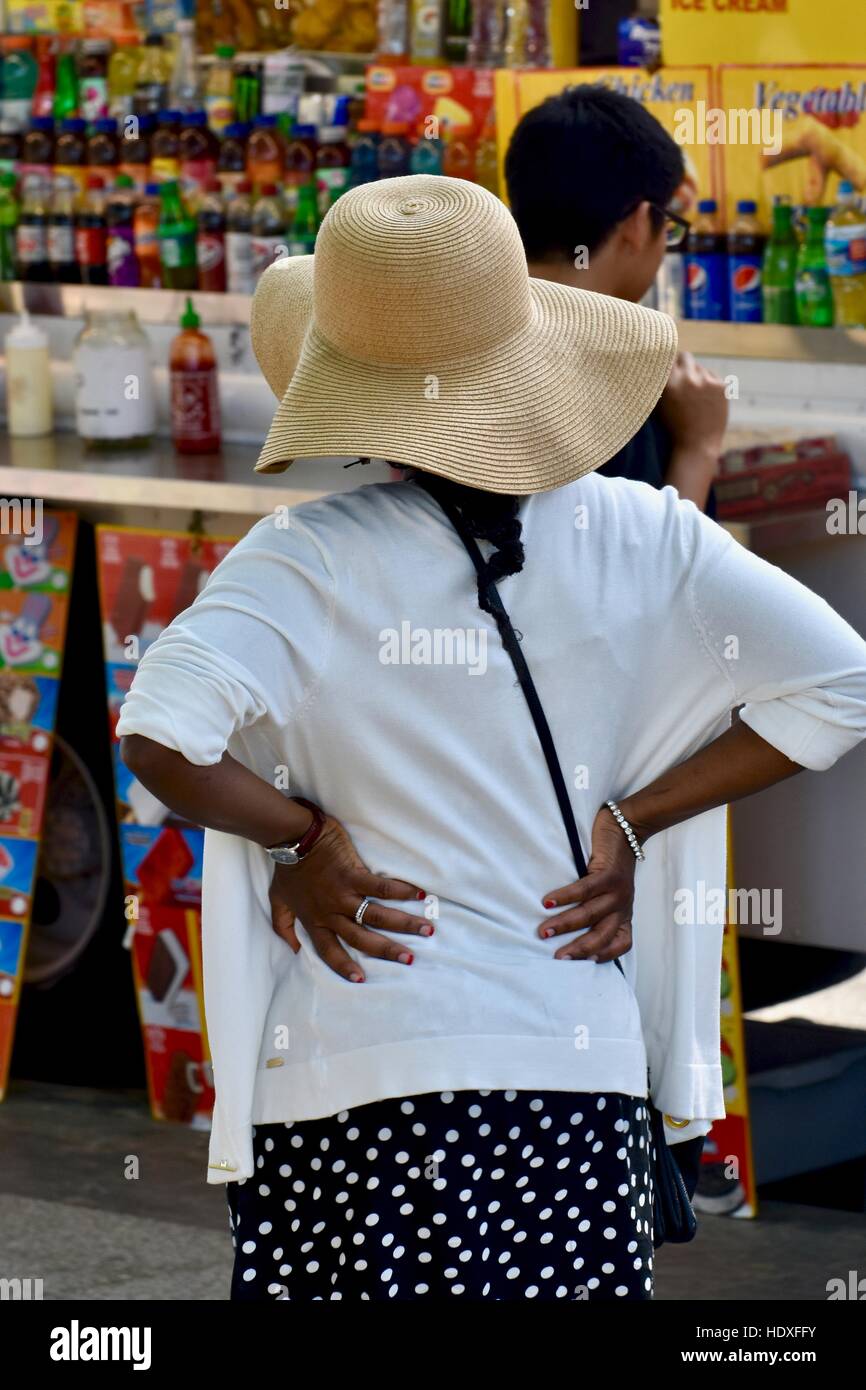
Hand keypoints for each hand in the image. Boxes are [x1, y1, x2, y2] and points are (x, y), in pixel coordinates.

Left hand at [268, 813, 431, 981]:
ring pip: (377, 916)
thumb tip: (293, 949)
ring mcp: (343, 894)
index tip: (361, 980)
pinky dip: (401, 890)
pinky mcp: (353, 874)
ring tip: (426, 929)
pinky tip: (420, 894)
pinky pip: (381, 887)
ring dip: (403, 923)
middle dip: (387, 950)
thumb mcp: (278, 901)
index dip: (344, 967)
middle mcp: (331, 913)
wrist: (292, 838)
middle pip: (362, 939)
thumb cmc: (287, 869)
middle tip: (409, 959)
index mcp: (315, 921)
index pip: (330, 951)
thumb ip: (283, 926)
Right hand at [537, 805, 636, 961]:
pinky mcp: (608, 874)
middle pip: (603, 935)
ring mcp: (617, 891)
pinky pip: (585, 890)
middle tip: (558, 958)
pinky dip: (565, 897)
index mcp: (624, 915)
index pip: (621, 943)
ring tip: (544, 931)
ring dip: (565, 924)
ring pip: (590, 914)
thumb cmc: (613, 865)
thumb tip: (569, 930)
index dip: (604, 955)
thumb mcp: (612, 893)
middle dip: (579, 949)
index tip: (583, 963)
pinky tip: (548, 902)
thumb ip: (599, 910)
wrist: (628, 829)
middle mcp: (623, 906)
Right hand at [658, 350, 728, 464]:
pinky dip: (709, 384)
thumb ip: (660, 384)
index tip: (669, 365)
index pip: (667, 358)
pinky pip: (712, 376)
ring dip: (697, 376)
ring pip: (700, 368)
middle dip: (683, 363)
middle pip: (685, 356)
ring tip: (695, 396)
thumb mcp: (660, 404)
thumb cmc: (675, 427)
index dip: (668, 361)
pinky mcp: (721, 386)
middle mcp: (687, 378)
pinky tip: (706, 400)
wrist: (698, 445)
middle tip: (683, 374)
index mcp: (669, 383)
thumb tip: (660, 363)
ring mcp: (706, 381)